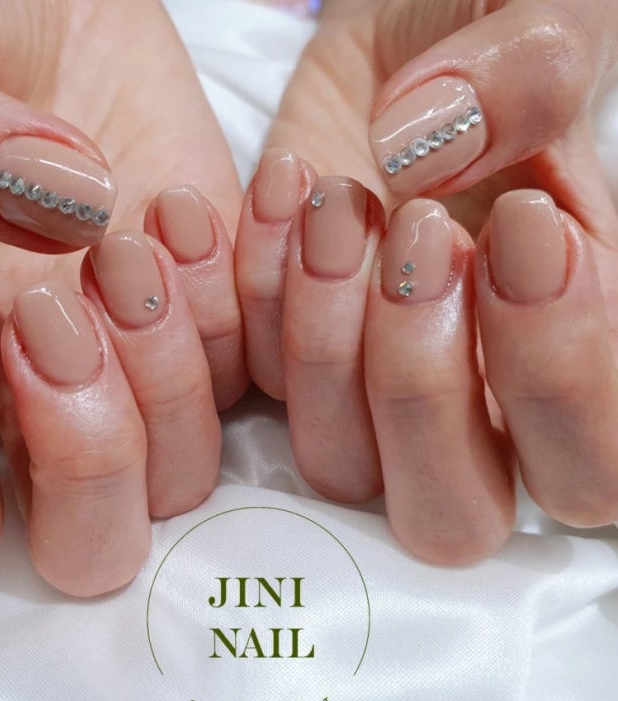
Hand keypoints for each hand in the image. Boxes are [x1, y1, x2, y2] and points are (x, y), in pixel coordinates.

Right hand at [0, 188, 237, 595]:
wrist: (50, 24)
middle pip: (87, 545)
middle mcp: (42, 409)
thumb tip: (56, 197)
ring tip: (131, 245)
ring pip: (183, 473)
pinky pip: (256, 368)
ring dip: (167, 374)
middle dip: (85, 449)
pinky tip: (186, 211)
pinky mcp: (219, 321)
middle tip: (51, 312)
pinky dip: (242, 299)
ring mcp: (142, 374)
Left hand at [234, 0, 617, 561]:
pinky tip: (285, 194)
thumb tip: (431, 149)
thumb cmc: (489, 31)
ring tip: (340, 205)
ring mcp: (364, 390)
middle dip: (425, 389)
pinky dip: (258, 299)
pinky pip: (253, 381)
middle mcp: (469, 397)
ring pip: (341, 467)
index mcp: (570, 345)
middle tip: (422, 240)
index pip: (593, 458)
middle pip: (455, 514)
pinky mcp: (286, 354)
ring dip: (328, 347)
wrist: (400, 43)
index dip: (560, 374)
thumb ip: (536, 72)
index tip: (524, 231)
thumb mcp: (543, 18)